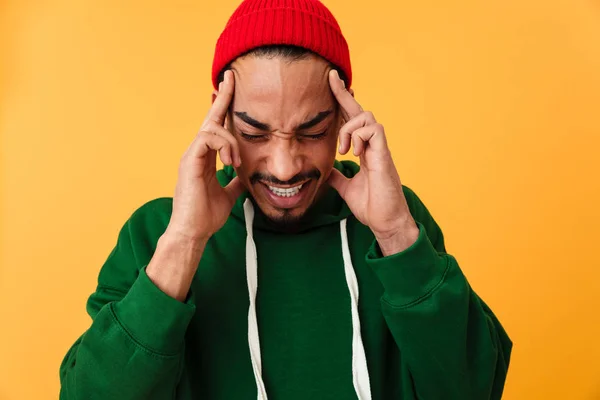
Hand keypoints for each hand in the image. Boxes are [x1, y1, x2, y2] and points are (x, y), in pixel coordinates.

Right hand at [166, 70, 243, 242]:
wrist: (193, 232)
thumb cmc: (206, 215)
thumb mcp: (228, 194)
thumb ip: (235, 181)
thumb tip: (246, 176)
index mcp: (206, 157)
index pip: (216, 127)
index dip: (224, 108)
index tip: (231, 89)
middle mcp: (197, 152)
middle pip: (211, 117)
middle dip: (223, 97)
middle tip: (231, 77)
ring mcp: (192, 155)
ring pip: (211, 128)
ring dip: (230, 141)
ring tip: (236, 162)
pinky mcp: (190, 161)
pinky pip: (207, 138)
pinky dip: (224, 146)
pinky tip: (230, 163)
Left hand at [327, 70, 418, 254]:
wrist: (385, 222)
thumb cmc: (371, 205)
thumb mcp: (346, 187)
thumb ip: (337, 176)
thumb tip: (325, 170)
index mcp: (364, 150)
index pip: (351, 121)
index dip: (341, 103)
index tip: (331, 85)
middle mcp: (373, 146)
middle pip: (359, 111)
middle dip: (343, 93)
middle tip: (331, 77)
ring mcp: (380, 149)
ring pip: (367, 117)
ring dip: (349, 128)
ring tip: (344, 150)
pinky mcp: (384, 155)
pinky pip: (374, 130)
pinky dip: (359, 137)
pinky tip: (355, 153)